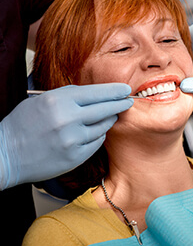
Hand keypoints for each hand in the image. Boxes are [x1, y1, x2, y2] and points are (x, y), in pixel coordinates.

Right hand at [0, 83, 132, 189]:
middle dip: (120, 104)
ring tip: (110, 116)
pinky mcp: (75, 156)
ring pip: (103, 126)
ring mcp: (72, 139)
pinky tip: (94, 132)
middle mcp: (67, 119)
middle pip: (105, 109)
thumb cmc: (22, 125)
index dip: (114, 91)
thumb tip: (96, 95)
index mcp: (58, 100)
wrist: (6, 155)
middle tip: (128, 101)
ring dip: (109, 120)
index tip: (125, 89)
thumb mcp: (42, 101)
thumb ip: (69, 97)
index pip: (96, 92)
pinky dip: (98, 136)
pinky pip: (96, 142)